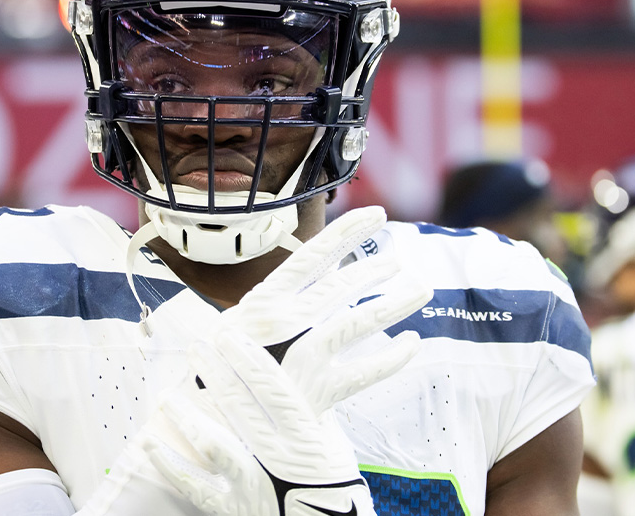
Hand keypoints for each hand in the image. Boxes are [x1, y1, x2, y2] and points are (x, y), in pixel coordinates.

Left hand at [143, 330, 376, 515]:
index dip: (247, 358)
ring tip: (167, 394)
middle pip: (239, 405)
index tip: (228, 335)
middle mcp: (277, 456)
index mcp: (304, 435)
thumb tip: (295, 375)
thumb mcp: (332, 445)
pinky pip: (194, 485)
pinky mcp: (233, 508)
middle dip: (213, 372)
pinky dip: (169, 465)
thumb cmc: (335, 490)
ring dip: (186, 415)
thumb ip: (310, 414)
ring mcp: (253, 483)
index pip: (272, 387)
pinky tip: (149, 445)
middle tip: (195, 348)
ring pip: (212, 442)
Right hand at [221, 206, 430, 411]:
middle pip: (336, 289)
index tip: (376, 215)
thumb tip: (329, 267)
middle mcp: (279, 323)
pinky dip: (391, 357)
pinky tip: (412, 343)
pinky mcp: (312, 393)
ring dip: (389, 305)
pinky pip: (362, 373)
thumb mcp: (249, 319)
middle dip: (372, 271)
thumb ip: (286, 296)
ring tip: (420, 289)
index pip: (311, 257)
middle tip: (400, 260)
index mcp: (263, 300)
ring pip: (352, 325)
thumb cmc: (232, 362)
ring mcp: (295, 358)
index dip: (346, 233)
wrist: (214, 418)